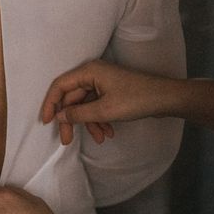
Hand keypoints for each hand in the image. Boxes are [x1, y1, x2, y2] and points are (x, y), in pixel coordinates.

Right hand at [41, 60, 165, 145]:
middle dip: (71, 121)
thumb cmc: (136, 99)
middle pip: (72, 99)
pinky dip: (99, 120)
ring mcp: (102, 83)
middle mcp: (93, 75)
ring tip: (99, 139)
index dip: (50, 104)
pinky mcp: (111, 92)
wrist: (166, 98)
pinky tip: (108, 133)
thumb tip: (60, 117)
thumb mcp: (104, 110)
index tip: (47, 122)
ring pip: (85, 105)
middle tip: (66, 141)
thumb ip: (79, 114)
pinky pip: (96, 107)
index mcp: (89, 72)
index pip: (60, 86)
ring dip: (89, 123)